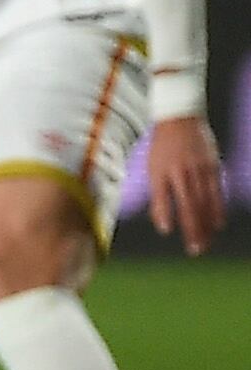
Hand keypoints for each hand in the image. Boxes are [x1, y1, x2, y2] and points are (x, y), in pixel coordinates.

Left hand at [146, 113, 225, 255]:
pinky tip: (217, 225)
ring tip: (205, 243)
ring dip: (205, 225)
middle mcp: (180, 171)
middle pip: (187, 205)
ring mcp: (198, 169)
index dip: (164, 213)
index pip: (162, 196)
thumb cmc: (162, 149)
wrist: (181, 119)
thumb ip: (157, 195)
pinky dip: (217, 210)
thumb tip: (162, 223)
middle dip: (191, 229)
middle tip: (194, 250)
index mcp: (160, 170)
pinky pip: (216, 193)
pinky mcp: (212, 168)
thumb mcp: (152, 168)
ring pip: (204, 203)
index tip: (167, 232)